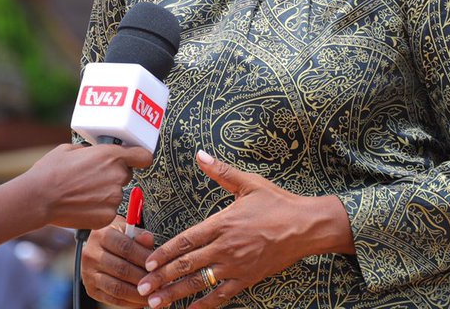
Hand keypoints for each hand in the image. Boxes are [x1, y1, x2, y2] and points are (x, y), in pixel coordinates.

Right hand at [23, 143, 152, 229]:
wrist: (40, 198)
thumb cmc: (51, 171)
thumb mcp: (71, 149)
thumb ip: (91, 152)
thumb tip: (95, 155)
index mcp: (111, 156)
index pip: (143, 156)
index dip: (139, 157)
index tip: (136, 159)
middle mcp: (117, 176)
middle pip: (125, 175)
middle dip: (112, 175)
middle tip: (92, 178)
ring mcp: (114, 198)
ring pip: (115, 194)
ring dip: (104, 193)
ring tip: (82, 193)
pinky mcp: (108, 216)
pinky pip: (109, 209)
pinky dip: (99, 208)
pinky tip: (82, 204)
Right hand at [81, 214, 156, 307]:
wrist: (100, 248)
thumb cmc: (119, 238)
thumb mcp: (128, 231)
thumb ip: (140, 235)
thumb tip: (149, 239)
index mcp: (101, 235)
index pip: (125, 248)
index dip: (144, 258)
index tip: (161, 266)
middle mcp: (91, 254)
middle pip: (122, 270)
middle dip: (144, 279)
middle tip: (162, 284)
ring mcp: (88, 273)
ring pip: (117, 288)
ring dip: (139, 295)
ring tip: (155, 296)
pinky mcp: (91, 289)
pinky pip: (113, 299)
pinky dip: (130, 303)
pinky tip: (143, 302)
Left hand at [137, 150, 352, 307]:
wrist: (308, 227)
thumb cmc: (278, 203)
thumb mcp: (248, 183)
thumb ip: (220, 171)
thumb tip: (200, 154)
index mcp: (222, 223)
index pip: (185, 240)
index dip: (164, 253)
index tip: (147, 263)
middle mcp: (225, 247)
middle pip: (187, 265)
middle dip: (162, 278)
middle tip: (142, 288)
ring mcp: (237, 265)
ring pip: (200, 283)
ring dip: (176, 294)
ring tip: (156, 304)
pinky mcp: (249, 278)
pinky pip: (223, 295)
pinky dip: (206, 304)